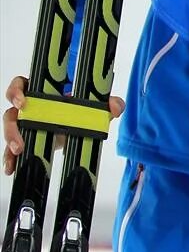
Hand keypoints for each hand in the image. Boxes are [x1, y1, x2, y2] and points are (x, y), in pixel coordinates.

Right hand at [5, 76, 124, 174]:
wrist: (80, 124)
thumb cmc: (82, 107)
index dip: (17, 91)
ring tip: (17, 152)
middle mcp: (29, 107)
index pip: (21, 85)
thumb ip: (109, 103)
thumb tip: (115, 107)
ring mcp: (26, 125)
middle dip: (11, 126)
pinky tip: (11, 167)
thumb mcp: (98, 104)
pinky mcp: (28, 140)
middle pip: (11, 112)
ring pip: (10, 131)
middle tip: (19, 139)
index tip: (22, 102)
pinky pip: (12, 149)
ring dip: (10, 142)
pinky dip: (10, 158)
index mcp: (41, 91)